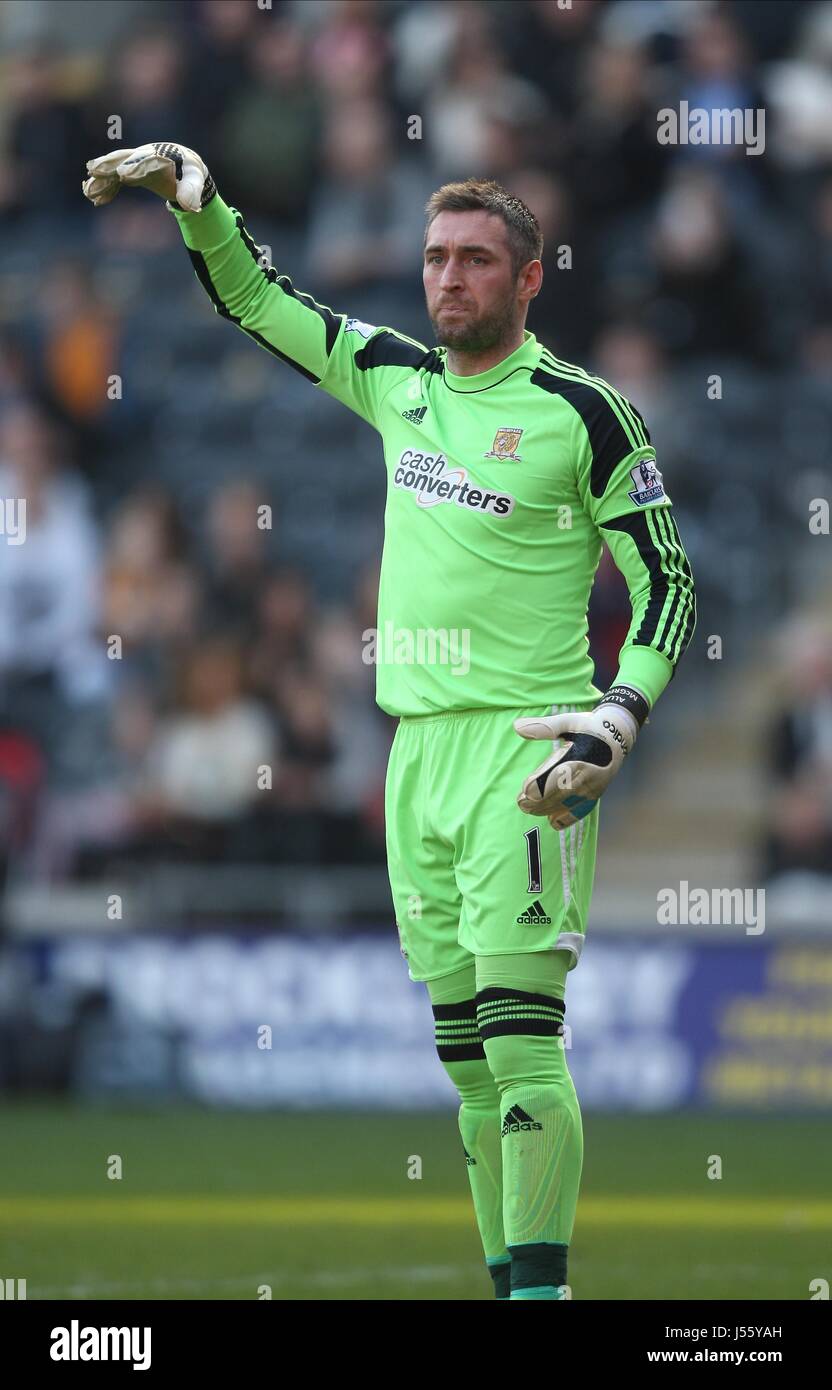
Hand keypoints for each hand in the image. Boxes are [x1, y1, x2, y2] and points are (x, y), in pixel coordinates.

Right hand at [82, 141, 212, 211]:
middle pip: (124, 159)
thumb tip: (189, 206)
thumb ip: (192, 190)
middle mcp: (144, 156)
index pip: (147, 161)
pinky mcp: (129, 171)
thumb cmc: (190, 172)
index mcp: (162, 156)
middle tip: (93, 170)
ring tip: (87, 189)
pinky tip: (94, 198)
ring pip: (114, 168)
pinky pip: (114, 179)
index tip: (123, 175)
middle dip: (109, 165)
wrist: (181, 165)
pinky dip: (105, 188)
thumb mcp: (195, 179)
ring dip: (101, 178)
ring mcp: (134, 162)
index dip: (135, 167)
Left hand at [514, 702, 639, 830]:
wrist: (618, 735)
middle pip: (559, 794)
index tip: (524, 790)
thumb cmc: (589, 727)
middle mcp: (586, 776)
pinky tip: (553, 821)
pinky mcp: (596, 793)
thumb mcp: (567, 721)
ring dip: (547, 809)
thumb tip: (517, 726)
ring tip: (530, 810)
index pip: (555, 777)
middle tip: (521, 804)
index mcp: (578, 757)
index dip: (538, 786)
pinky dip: (567, 817)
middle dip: (538, 802)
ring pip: (567, 803)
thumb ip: (543, 727)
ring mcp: (592, 787)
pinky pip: (581, 810)